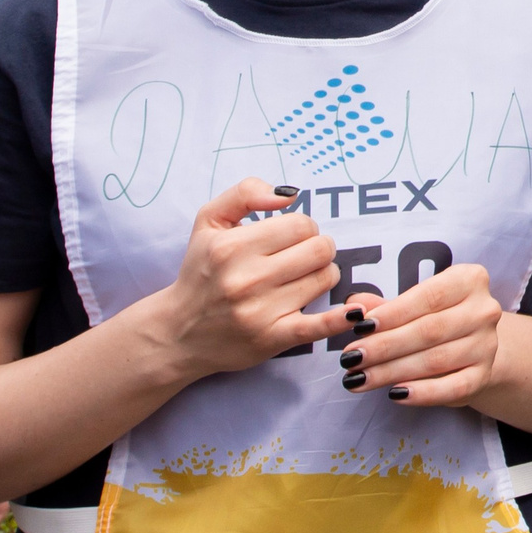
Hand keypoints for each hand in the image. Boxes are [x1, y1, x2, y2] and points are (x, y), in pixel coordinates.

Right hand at [132, 179, 343, 381]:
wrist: (176, 333)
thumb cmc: (200, 271)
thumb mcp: (208, 222)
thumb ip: (245, 193)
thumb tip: (288, 195)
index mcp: (231, 248)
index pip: (302, 224)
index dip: (302, 228)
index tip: (289, 239)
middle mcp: (245, 280)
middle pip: (321, 249)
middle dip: (317, 249)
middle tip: (300, 258)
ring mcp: (260, 312)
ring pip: (326, 278)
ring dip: (321, 275)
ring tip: (299, 280)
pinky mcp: (272, 339)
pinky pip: (320, 326)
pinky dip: (342, 318)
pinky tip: (355, 311)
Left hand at [336, 262, 502, 407]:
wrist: (473, 345)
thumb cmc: (438, 317)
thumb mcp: (414, 303)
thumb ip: (385, 305)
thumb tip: (353, 306)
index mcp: (470, 280)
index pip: (429, 296)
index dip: (393, 313)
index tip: (360, 327)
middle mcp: (485, 310)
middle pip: (430, 330)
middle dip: (385, 346)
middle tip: (351, 358)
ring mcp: (488, 344)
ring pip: (436, 360)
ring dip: (392, 371)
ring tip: (358, 378)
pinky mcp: (483, 375)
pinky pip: (452, 388)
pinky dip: (423, 393)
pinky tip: (395, 394)